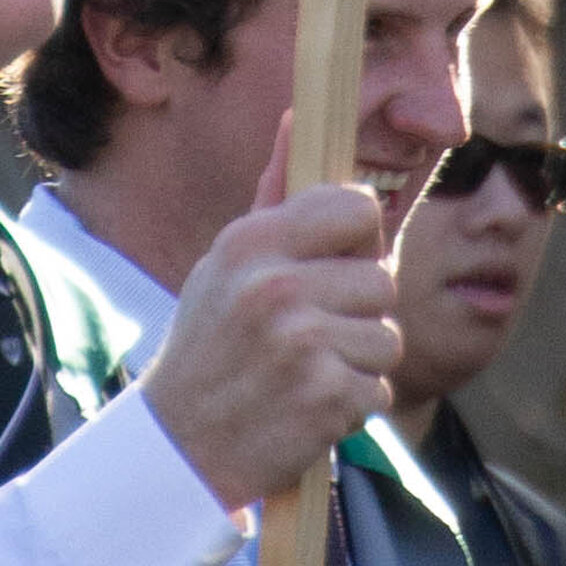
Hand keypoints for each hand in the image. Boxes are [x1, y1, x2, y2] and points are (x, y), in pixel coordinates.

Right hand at [142, 133, 406, 504]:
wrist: (176, 449)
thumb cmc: (211, 348)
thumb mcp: (227, 266)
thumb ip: (274, 196)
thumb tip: (300, 116)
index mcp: (252, 242)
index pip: (357, 208)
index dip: (356, 241)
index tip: (331, 268)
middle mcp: (276, 286)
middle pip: (381, 280)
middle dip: (356, 315)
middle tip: (306, 340)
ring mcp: (303, 344)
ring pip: (389, 338)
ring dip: (357, 364)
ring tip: (304, 376)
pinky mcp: (326, 398)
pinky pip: (379, 390)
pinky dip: (351, 408)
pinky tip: (304, 410)